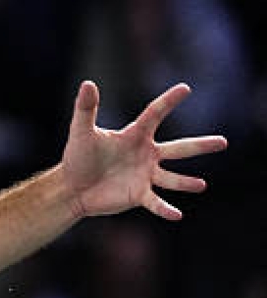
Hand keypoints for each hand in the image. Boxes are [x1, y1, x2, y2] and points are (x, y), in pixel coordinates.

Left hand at [61, 81, 226, 220]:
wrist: (72, 187)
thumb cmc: (78, 156)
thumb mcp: (81, 131)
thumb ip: (85, 108)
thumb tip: (88, 83)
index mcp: (134, 136)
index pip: (155, 114)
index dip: (169, 101)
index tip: (185, 88)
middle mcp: (146, 154)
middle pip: (179, 148)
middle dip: (201, 145)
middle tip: (224, 142)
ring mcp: (145, 176)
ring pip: (172, 179)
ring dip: (186, 183)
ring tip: (201, 185)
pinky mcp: (139, 195)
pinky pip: (156, 203)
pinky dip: (166, 209)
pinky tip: (177, 214)